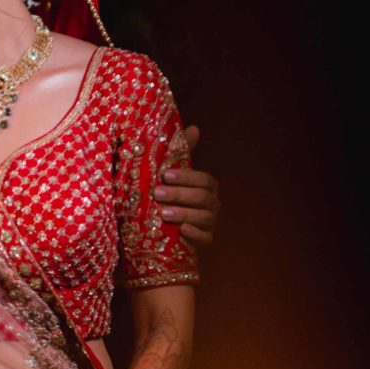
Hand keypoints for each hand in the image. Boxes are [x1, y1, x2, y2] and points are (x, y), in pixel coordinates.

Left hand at [151, 124, 219, 252]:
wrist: (165, 230)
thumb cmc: (170, 197)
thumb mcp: (173, 176)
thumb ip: (182, 153)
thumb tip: (194, 128)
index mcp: (207, 187)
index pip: (204, 180)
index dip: (186, 177)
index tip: (165, 175)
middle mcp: (213, 204)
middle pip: (203, 198)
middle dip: (180, 195)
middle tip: (157, 193)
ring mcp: (210, 223)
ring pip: (203, 218)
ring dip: (183, 214)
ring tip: (163, 213)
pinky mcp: (205, 240)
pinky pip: (205, 238)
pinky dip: (194, 235)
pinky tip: (182, 231)